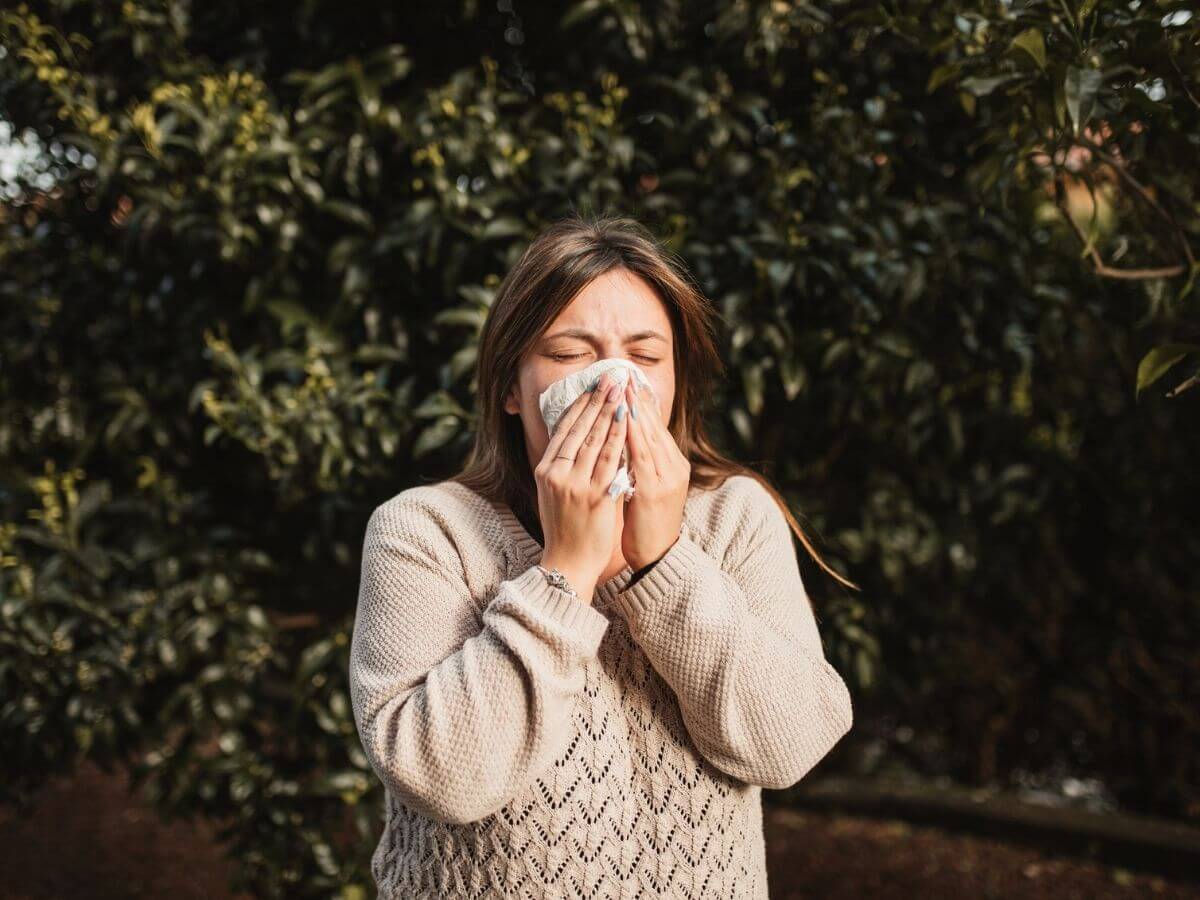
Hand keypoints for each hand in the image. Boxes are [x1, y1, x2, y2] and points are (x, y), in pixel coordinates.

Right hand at [534, 372, 630, 599]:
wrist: (568, 563)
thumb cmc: (565, 528)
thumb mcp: (554, 493)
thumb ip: (564, 466)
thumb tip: (576, 439)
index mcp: (546, 470)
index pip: (563, 429)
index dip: (579, 404)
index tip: (592, 385)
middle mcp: (557, 473)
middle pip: (579, 428)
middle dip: (597, 399)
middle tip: (611, 377)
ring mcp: (575, 484)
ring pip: (595, 439)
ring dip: (610, 410)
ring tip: (621, 389)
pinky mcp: (594, 496)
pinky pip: (610, 460)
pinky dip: (619, 437)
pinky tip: (627, 420)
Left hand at [620, 378, 689, 571]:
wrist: (657, 558)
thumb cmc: (646, 524)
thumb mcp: (645, 488)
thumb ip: (639, 464)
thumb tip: (622, 440)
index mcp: (672, 465)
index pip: (656, 427)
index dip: (642, 403)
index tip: (628, 381)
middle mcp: (674, 467)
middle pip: (654, 426)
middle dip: (637, 399)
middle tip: (623, 373)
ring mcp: (666, 478)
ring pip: (649, 436)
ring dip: (635, 410)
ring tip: (623, 388)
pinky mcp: (655, 490)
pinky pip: (642, 456)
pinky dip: (633, 435)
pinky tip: (623, 419)